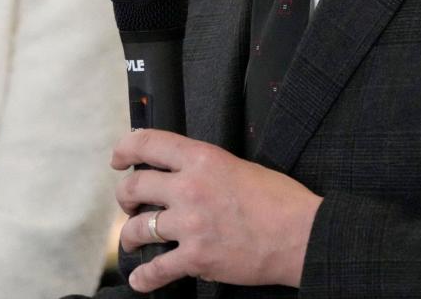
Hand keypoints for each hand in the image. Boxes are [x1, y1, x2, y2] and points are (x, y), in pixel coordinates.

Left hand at [112, 129, 321, 292]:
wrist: (301, 234)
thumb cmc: (280, 200)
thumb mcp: (240, 165)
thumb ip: (207, 167)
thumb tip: (184, 175)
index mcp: (204, 158)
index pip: (150, 143)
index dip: (125, 149)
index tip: (119, 158)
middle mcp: (190, 187)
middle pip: (135, 186)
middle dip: (125, 196)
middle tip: (128, 203)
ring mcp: (191, 224)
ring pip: (137, 228)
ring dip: (130, 236)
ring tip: (133, 239)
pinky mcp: (196, 257)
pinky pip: (156, 269)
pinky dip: (144, 277)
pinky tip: (141, 278)